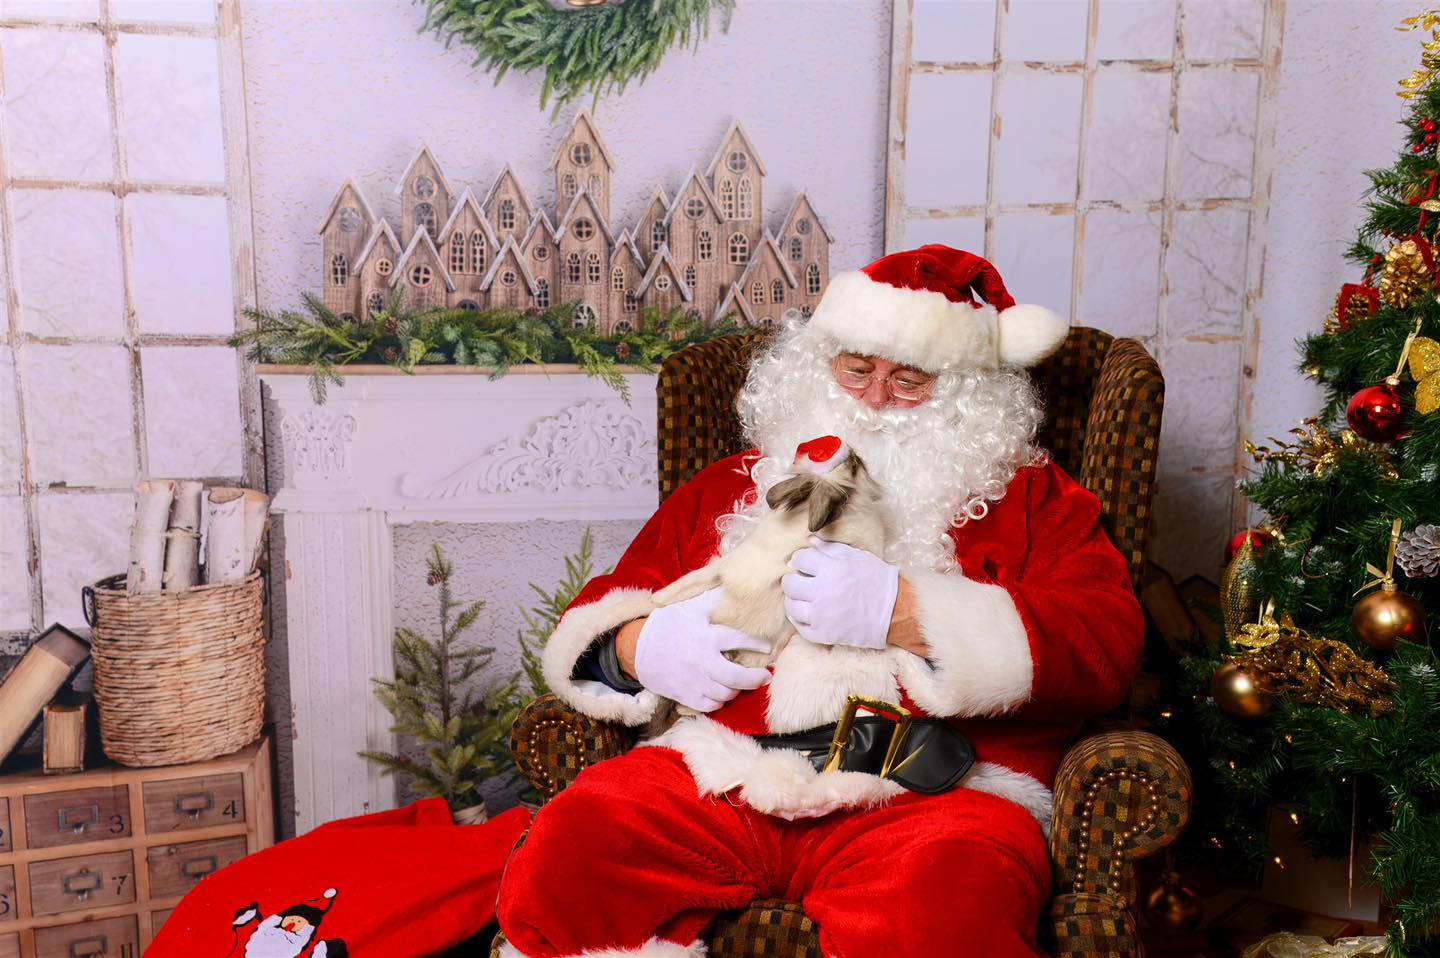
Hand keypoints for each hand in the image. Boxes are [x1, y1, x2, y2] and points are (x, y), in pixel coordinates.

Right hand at [633, 587, 771, 712]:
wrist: (636, 648)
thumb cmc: (666, 625)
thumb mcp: (688, 608)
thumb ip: (711, 601)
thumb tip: (730, 587)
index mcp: (706, 636)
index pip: (741, 641)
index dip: (758, 644)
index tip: (766, 647)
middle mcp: (702, 660)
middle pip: (738, 677)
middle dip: (756, 678)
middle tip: (765, 676)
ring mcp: (694, 680)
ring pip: (726, 693)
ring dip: (737, 690)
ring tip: (742, 683)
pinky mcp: (685, 695)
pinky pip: (711, 705)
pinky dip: (720, 701)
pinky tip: (722, 693)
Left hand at [782, 537, 899, 649]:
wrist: (895, 612)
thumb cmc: (877, 580)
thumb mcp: (856, 557)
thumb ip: (830, 548)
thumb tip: (810, 541)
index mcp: (831, 569)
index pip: (799, 559)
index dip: (801, 560)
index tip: (805, 564)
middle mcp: (822, 592)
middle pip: (789, 583)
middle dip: (794, 580)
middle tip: (801, 581)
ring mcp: (821, 615)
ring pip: (791, 606)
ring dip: (795, 600)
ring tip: (803, 598)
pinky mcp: (823, 634)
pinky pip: (799, 627)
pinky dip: (800, 620)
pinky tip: (806, 614)